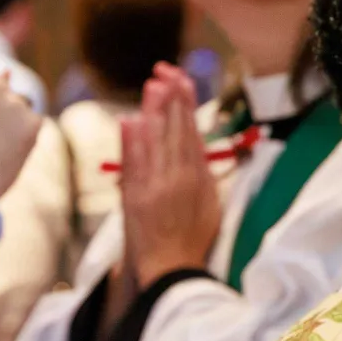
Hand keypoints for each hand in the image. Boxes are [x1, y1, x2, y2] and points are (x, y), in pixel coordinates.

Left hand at [120, 64, 221, 286]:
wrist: (171, 270)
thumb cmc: (194, 239)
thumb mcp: (212, 205)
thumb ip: (204, 172)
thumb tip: (196, 143)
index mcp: (198, 178)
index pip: (191, 131)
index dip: (186, 104)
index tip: (182, 79)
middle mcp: (177, 178)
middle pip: (174, 130)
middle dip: (170, 98)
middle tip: (166, 70)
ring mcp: (154, 186)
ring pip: (154, 141)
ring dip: (152, 111)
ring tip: (152, 84)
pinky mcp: (134, 197)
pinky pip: (132, 164)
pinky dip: (131, 142)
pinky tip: (130, 120)